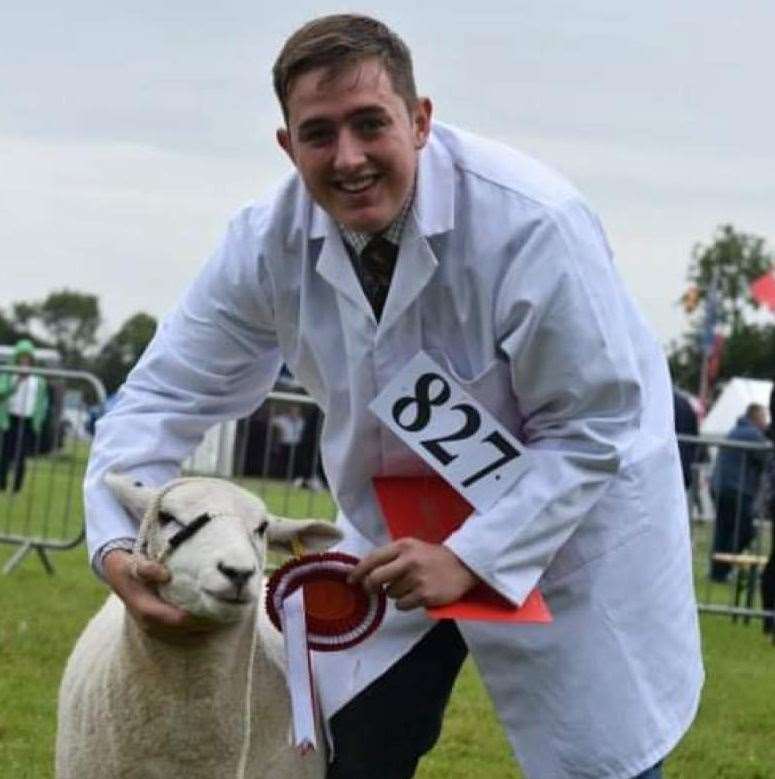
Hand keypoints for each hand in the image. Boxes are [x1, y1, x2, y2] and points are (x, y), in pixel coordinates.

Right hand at [102, 550, 217, 642]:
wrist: (116, 575)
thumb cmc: (128, 567)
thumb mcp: (133, 564)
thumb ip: (147, 568)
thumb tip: (165, 574)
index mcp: (147, 611)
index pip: (180, 620)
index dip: (201, 617)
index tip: (220, 608)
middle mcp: (151, 624)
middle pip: (186, 630)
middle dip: (207, 622)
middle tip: (231, 612)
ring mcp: (154, 626)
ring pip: (185, 632)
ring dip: (205, 625)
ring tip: (227, 614)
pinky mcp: (159, 624)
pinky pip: (182, 629)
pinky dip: (197, 623)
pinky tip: (213, 615)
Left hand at [348, 538, 477, 610]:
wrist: (462, 565)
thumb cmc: (432, 558)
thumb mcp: (412, 548)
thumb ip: (391, 556)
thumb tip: (365, 572)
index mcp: (403, 546)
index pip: (373, 558)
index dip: (359, 571)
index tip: (351, 580)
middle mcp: (409, 561)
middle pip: (375, 578)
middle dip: (370, 587)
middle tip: (373, 589)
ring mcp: (417, 578)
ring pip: (390, 594)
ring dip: (395, 593)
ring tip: (410, 586)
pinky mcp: (425, 595)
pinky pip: (401, 605)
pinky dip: (405, 603)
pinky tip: (417, 595)